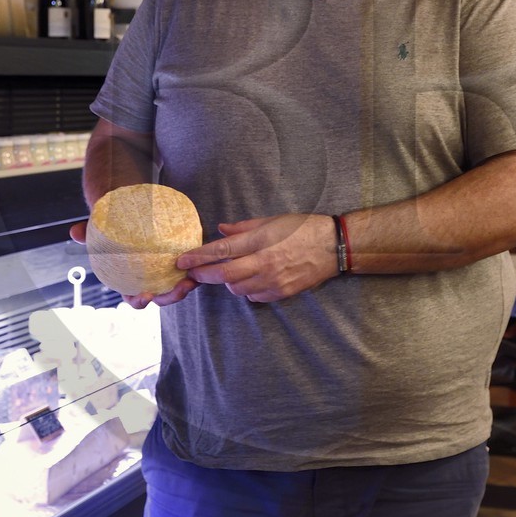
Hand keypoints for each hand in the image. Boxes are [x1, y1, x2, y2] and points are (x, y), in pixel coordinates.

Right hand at [71, 221, 201, 308]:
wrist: (129, 218)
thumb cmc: (114, 230)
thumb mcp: (100, 230)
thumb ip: (88, 231)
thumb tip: (75, 232)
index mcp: (130, 283)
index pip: (134, 300)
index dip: (140, 302)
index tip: (146, 296)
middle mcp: (149, 282)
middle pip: (162, 297)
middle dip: (172, 296)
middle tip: (182, 286)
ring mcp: (165, 274)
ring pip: (178, 286)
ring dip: (188, 285)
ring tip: (196, 277)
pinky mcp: (178, 262)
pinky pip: (188, 269)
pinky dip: (195, 268)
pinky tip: (202, 261)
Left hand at [178, 213, 335, 302]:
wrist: (333, 246)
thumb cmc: (304, 228)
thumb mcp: (272, 220)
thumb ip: (244, 227)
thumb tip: (221, 229)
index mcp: (260, 240)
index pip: (221, 250)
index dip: (198, 257)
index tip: (181, 261)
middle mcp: (264, 262)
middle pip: (223, 274)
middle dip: (203, 275)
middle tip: (192, 273)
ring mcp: (273, 281)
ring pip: (236, 288)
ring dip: (227, 281)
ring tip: (230, 271)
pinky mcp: (281, 293)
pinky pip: (254, 296)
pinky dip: (246, 290)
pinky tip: (250, 279)